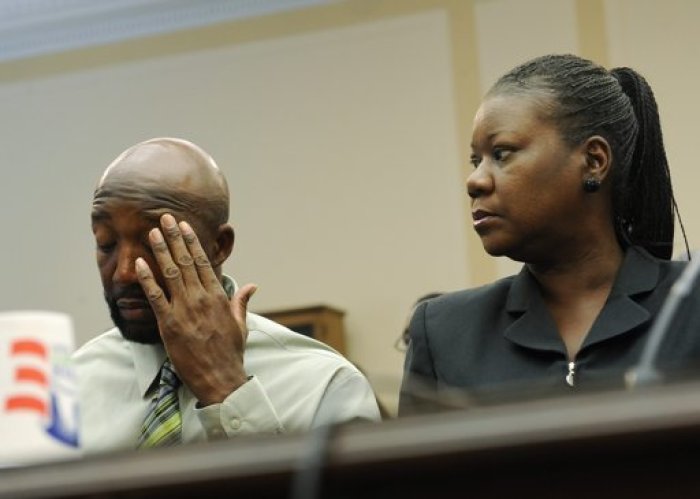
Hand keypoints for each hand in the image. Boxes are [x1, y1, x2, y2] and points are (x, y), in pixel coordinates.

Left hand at [135, 213, 257, 405]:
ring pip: (171, 273)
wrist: (221, 379)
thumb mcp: (240, 325)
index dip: (192, 242)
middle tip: (165, 218)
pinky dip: (147, 279)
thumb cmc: (231, 353)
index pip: (203, 262)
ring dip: (161, 251)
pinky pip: (156, 297)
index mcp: (218, 297)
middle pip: (186, 261)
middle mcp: (201, 298)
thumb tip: (253, 286)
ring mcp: (185, 310)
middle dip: (174, 237)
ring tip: (153, 232)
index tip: (183, 226)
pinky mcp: (169, 324)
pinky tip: (141, 263)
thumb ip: (241, 302)